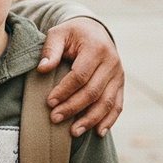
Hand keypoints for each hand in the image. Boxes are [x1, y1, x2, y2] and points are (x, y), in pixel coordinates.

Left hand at [37, 17, 123, 136]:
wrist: (94, 30)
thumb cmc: (72, 34)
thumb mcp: (58, 34)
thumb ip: (50, 50)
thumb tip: (42, 69)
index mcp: (96, 48)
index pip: (80, 75)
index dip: (65, 90)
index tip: (49, 102)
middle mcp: (112, 62)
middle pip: (93, 91)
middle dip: (73, 107)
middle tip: (55, 118)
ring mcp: (118, 75)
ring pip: (107, 102)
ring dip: (90, 119)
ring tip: (74, 131)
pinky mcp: (120, 84)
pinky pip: (117, 105)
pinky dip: (109, 120)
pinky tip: (98, 132)